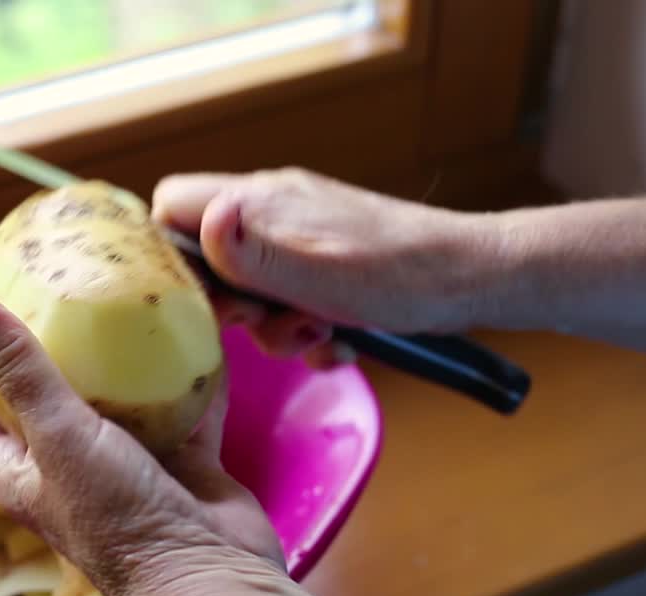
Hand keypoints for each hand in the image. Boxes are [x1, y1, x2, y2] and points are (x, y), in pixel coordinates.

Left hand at [0, 287, 284, 595]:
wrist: (210, 579)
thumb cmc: (119, 517)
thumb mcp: (58, 434)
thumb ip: (13, 368)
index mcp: (15, 471)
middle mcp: (62, 468)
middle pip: (26, 397)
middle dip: (22, 343)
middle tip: (29, 284)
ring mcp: (122, 465)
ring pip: (107, 396)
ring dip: (108, 353)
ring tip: (112, 296)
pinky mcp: (178, 461)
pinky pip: (178, 406)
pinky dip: (184, 374)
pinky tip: (194, 330)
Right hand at [152, 168, 504, 364]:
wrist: (477, 280)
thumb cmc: (403, 275)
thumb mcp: (318, 274)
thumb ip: (251, 252)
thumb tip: (200, 218)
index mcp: (260, 203)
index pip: (173, 205)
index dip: (169, 252)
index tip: (196, 298)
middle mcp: (274, 212)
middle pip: (209, 257)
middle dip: (231, 304)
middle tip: (263, 322)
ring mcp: (301, 239)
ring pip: (251, 289)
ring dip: (275, 327)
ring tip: (315, 336)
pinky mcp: (327, 266)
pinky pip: (289, 302)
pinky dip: (306, 331)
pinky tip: (337, 343)